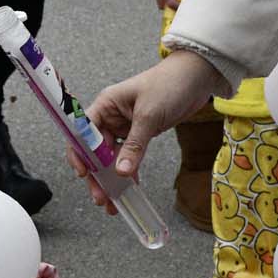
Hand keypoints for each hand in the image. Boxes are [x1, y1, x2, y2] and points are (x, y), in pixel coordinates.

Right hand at [70, 52, 226, 214]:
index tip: (83, 173)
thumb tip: (121, 172)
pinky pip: (129, 157)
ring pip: (111, 158)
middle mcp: (110, 118)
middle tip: (100, 197)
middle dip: (96, 175)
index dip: (80, 154)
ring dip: (111, 179)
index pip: (83, 133)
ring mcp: (124, 128)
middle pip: (95, 151)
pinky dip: (128, 173)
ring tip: (112, 201)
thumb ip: (134, 145)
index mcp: (105, 106)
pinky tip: (129, 190)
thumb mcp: (149, 116)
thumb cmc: (170, 84)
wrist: (197, 76)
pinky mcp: (139, 135)